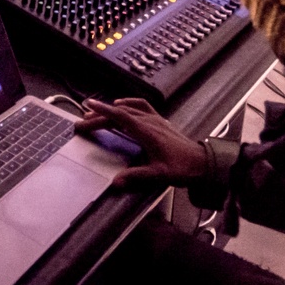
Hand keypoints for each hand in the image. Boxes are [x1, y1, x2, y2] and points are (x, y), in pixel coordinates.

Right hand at [75, 98, 207, 188]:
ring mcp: (156, 120)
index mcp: (148, 132)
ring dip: (111, 110)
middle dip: (99, 117)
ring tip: (95, 114)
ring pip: (129, 110)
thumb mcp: (158, 175)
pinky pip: (142, 107)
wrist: (202, 163)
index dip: (103, 111)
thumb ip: (136, 176)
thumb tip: (116, 181)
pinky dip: (129, 104)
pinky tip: (122, 105)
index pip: (121, 116)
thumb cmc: (183, 168)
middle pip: (120, 114)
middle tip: (82, 122)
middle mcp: (151, 122)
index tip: (89, 106)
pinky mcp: (160, 122)